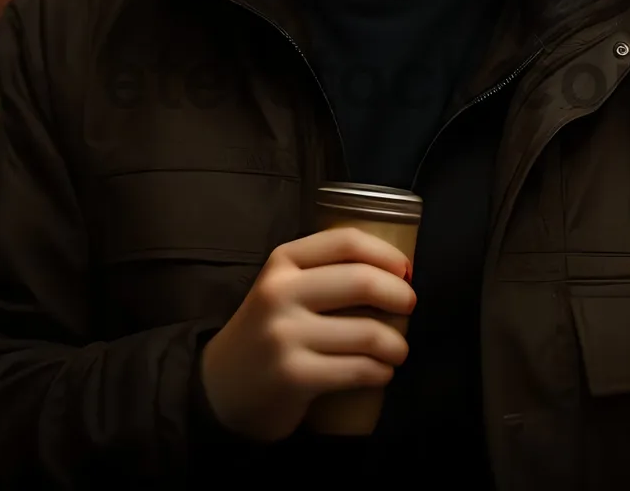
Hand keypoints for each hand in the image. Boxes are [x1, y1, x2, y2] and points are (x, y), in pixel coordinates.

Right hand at [198, 226, 415, 441]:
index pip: (346, 242)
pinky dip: (381, 372)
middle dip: (400, 295)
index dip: (386, 253)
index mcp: (282, 261)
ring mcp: (285, 335)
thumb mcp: (283, 287)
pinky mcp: (294, 376)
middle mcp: (280, 292)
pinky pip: (358, 370)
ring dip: (397, 344)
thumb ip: (323, 273)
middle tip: (410, 307)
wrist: (219, 387)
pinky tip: (381, 373)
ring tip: (398, 350)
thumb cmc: (268, 331)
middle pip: (361, 281)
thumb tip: (395, 272)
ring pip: (367, 332)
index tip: (405, 270)